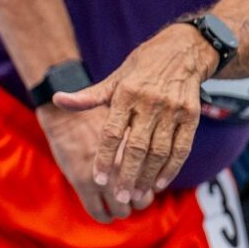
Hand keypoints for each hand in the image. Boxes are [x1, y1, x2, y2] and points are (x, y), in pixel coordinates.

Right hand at [35, 104, 144, 222]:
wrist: (66, 113)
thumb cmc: (96, 119)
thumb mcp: (125, 132)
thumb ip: (138, 153)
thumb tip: (148, 170)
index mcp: (136, 156)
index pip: (152, 184)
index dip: (146, 187)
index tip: (139, 185)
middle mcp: (124, 169)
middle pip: (142, 201)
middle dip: (135, 201)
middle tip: (126, 195)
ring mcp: (103, 178)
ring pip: (122, 210)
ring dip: (119, 209)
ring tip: (113, 203)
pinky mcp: (83, 184)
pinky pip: (99, 212)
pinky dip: (103, 216)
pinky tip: (103, 212)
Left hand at [53, 23, 214, 203]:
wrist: (183, 50)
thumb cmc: (141, 68)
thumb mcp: (114, 78)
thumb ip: (88, 96)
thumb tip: (57, 99)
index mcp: (127, 93)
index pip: (112, 132)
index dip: (104, 157)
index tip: (98, 179)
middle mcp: (150, 103)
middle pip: (137, 147)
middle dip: (128, 175)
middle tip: (120, 197)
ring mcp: (173, 110)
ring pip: (160, 152)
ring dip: (148, 177)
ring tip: (137, 195)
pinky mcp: (192, 117)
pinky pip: (181, 148)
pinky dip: (171, 168)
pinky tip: (159, 183)